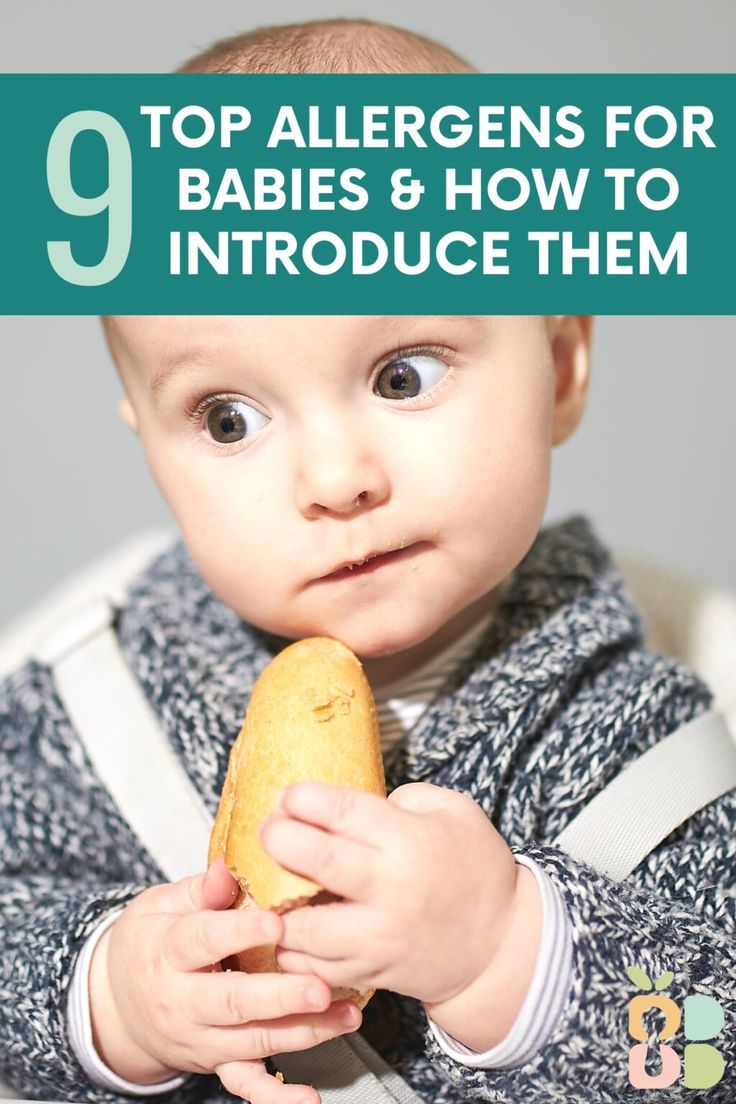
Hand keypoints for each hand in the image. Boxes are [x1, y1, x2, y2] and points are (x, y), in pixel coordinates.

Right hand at [89, 858, 362, 1103]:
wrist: (115, 1002)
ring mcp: (201, 1038)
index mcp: (169, 952)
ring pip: (252, 1040)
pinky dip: (278, 1098)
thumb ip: (199, 889)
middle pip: (232, 1002)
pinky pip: (246, 1085)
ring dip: (303, 1031)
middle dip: (280, 997)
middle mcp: (184, 1001)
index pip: (203, 941)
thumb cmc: (150, 941)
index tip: (277, 922)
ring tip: (346, 1015)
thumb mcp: (161, 905)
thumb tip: (227, 869)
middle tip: (320, 988)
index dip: (240, 932)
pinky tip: (310, 1100)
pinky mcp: (216, 1062)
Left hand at [260, 781, 517, 1008]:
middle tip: (268, 830)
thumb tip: (352, 806)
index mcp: (410, 840)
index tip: (288, 796)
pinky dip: (291, 949)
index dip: (303, 798)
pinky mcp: (370, 971)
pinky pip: (313, 968)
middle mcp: (391, 889)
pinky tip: (288, 926)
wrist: (500, 945)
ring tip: (271, 885)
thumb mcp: (454, 811)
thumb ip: (404, 799)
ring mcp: (378, 937)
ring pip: (303, 927)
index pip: (343, 811)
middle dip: (278, 838)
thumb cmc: (475, 867)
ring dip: (275, 905)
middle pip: (316, 860)